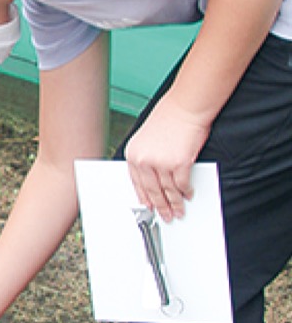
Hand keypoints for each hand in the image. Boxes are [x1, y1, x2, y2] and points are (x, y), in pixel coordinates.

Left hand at [124, 93, 209, 221]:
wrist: (186, 107)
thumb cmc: (169, 117)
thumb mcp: (148, 138)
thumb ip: (148, 157)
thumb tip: (153, 179)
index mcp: (133, 153)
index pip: (136, 182)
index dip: (144, 197)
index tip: (149, 206)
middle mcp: (144, 159)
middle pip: (152, 191)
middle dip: (160, 206)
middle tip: (166, 215)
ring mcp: (161, 163)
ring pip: (168, 192)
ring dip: (174, 204)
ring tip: (178, 211)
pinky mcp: (178, 164)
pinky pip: (182, 185)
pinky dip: (186, 192)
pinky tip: (188, 195)